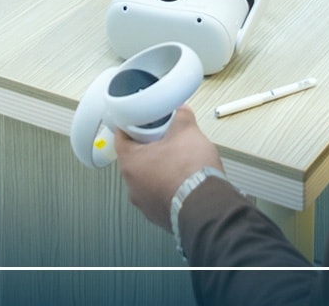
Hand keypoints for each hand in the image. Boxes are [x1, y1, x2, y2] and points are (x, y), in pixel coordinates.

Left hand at [114, 108, 221, 230]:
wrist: (207, 206)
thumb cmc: (190, 173)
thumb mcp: (187, 131)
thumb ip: (181, 117)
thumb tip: (182, 112)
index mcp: (131, 163)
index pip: (121, 138)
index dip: (131, 126)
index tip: (140, 122)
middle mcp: (133, 186)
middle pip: (135, 159)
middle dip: (149, 148)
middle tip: (165, 139)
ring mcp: (145, 203)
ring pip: (147, 179)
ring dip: (159, 169)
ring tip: (178, 161)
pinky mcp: (159, 215)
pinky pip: (159, 195)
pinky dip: (168, 187)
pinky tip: (183, 180)